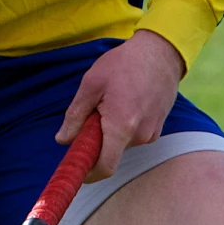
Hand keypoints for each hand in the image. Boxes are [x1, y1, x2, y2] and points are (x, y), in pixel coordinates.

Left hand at [56, 30, 186, 180]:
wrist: (161, 52)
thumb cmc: (124, 64)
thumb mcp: (91, 84)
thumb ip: (75, 116)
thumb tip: (62, 140)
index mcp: (121, 127)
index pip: (105, 167)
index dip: (89, 173)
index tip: (78, 167)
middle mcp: (140, 136)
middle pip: (112, 153)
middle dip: (98, 140)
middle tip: (94, 113)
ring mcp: (152, 132)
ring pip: (123, 143)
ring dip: (112, 130)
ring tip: (114, 100)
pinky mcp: (158, 127)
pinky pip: (135, 135)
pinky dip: (125, 125)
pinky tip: (127, 100)